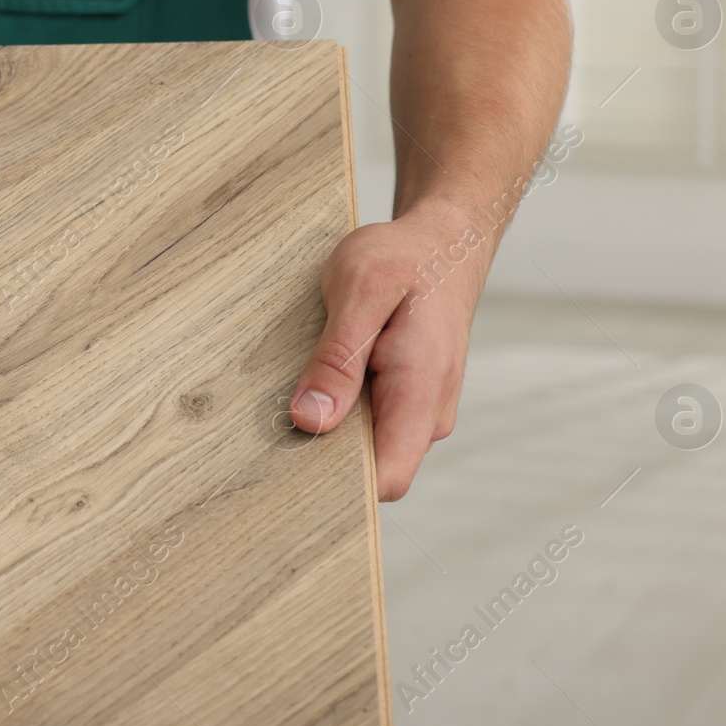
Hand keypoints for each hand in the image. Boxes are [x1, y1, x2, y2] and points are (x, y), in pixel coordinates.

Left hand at [288, 206, 484, 500]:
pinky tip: (325, 379)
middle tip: (280, 416)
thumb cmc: (403, 259)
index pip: (387, 479)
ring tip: (305, 384)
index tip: (292, 460)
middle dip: (326, 454)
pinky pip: (372, 427)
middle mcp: (429, 414)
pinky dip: (343, 410)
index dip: (340, 484)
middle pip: (372, 472)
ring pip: (369, 450)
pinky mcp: (409, 402)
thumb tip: (311, 421)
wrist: (446, 242)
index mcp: (420, 391)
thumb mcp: (359, 290)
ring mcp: (422, 411)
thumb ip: (337, 359)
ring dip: (334, 427)